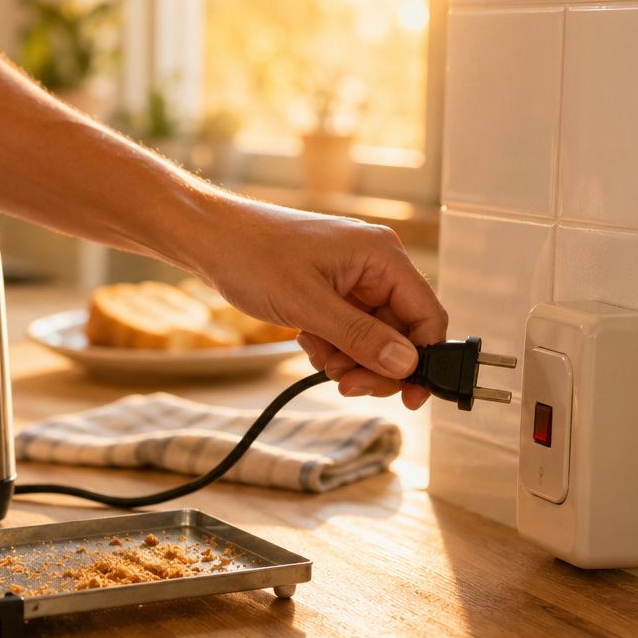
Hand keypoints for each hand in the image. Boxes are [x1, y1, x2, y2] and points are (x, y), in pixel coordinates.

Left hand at [183, 194, 446, 409]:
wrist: (210, 240)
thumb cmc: (253, 256)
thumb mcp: (308, 304)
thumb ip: (361, 337)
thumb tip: (407, 365)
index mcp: (382, 256)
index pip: (427, 316)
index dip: (423, 360)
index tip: (409, 397)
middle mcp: (375, 265)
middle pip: (401, 334)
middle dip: (374, 364)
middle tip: (346, 384)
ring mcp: (354, 279)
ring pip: (373, 339)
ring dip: (349, 359)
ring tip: (316, 352)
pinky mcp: (333, 291)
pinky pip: (349, 332)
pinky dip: (332, 347)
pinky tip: (306, 340)